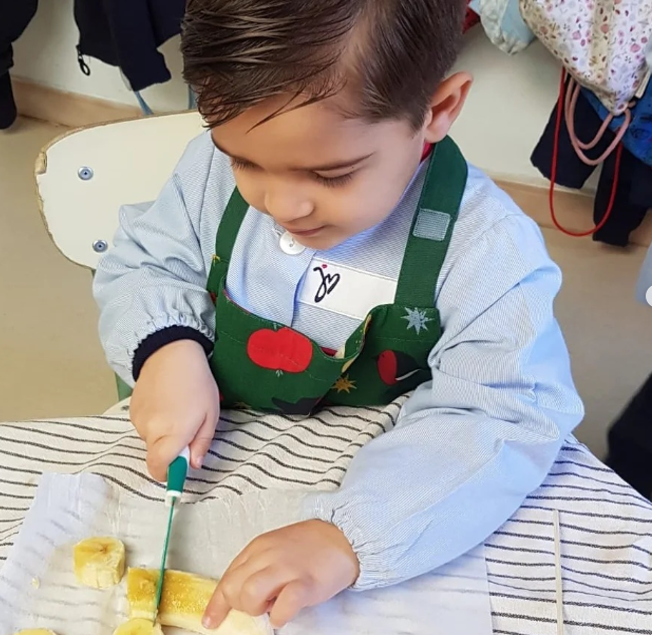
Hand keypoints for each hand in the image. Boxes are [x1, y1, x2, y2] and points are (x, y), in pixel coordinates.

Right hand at [130, 339, 219, 480]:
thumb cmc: (197, 383)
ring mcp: (138, 420)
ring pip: (149, 441)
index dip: (169, 475)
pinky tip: (165, 403)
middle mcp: (150, 431)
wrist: (170, 353)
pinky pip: (144, 427)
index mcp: (172, 434)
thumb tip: (193, 465)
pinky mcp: (131, 410)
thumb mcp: (210, 415)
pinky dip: (154, 422)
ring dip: (162, 435)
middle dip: (170, 452)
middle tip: (186, 432)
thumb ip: (201, 444)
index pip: (160, 469)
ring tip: (177, 410)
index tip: (179, 470)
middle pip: (155, 457)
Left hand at [203, 520, 358, 628]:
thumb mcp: (275, 547)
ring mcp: (286, 568)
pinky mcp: (306, 583)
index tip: (211, 621)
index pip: (228, 578)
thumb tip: (240, 593)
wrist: (342, 536)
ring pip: (250, 594)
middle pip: (234, 588)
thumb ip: (257, 565)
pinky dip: (279, 615)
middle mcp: (268, 556)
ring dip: (256, 608)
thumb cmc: (309, 545)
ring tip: (272, 606)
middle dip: (239, 605)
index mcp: (258, 547)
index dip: (217, 603)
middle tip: (257, 606)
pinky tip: (285, 611)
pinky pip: (283, 606)